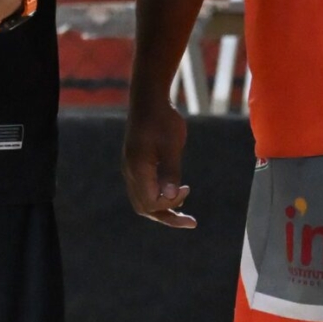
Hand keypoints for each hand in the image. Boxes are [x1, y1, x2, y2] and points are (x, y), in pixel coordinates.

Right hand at [122, 100, 194, 227]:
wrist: (149, 99)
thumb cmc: (162, 119)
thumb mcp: (171, 145)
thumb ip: (171, 172)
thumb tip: (171, 197)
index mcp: (138, 168)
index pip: (151, 202)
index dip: (170, 204)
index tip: (187, 188)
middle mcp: (131, 172)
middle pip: (145, 207)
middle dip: (167, 217)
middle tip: (191, 222)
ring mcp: (132, 169)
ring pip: (143, 201)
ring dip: (163, 209)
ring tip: (184, 214)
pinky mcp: (136, 164)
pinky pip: (144, 190)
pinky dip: (158, 198)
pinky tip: (175, 194)